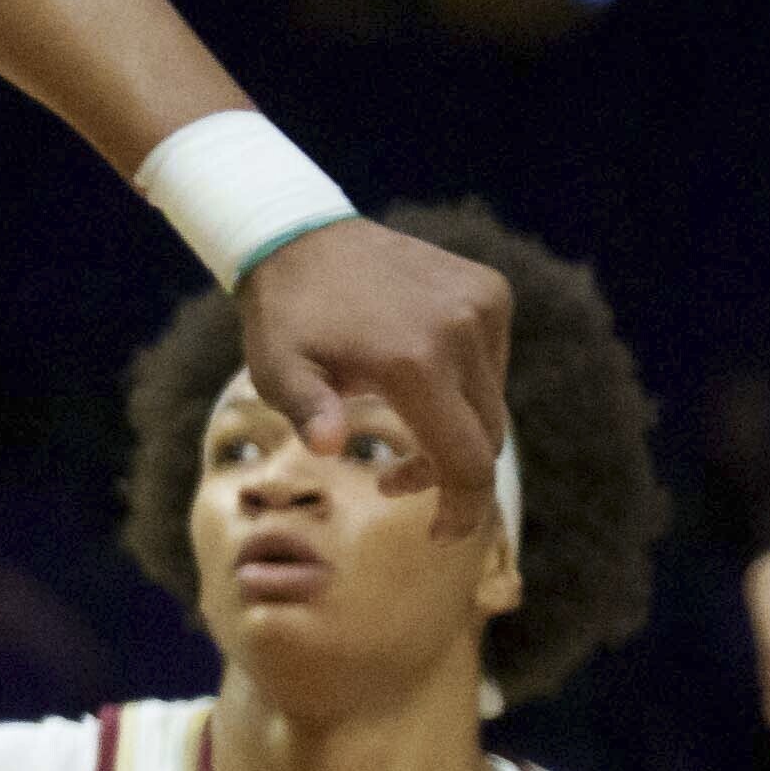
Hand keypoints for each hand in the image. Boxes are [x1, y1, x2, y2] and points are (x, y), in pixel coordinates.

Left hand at [233, 214, 517, 540]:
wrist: (302, 237)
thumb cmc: (285, 316)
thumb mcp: (277, 370)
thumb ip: (305, 411)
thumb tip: (328, 446)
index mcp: (414, 360)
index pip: (469, 460)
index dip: (465, 508)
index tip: (442, 534)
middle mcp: (462, 331)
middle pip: (487, 437)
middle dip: (451, 474)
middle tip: (394, 481)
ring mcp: (483, 306)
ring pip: (492, 402)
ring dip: (455, 429)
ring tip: (394, 426)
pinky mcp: (490, 291)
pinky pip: (492, 362)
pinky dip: (464, 387)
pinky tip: (415, 378)